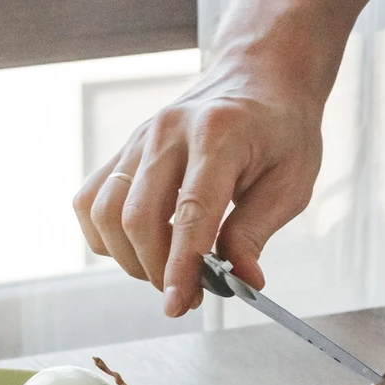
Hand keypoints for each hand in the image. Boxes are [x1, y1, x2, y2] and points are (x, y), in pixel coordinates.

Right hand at [73, 63, 324, 317]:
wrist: (260, 80)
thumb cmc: (282, 130)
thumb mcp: (292, 182)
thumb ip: (258, 231)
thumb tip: (242, 281)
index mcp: (218, 137)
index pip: (191, 212)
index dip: (181, 265)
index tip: (178, 305)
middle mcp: (168, 132)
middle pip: (138, 217)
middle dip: (158, 270)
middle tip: (190, 294)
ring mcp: (139, 138)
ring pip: (107, 213)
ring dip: (131, 259)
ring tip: (168, 271)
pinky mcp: (124, 150)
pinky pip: (92, 201)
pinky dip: (107, 236)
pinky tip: (141, 247)